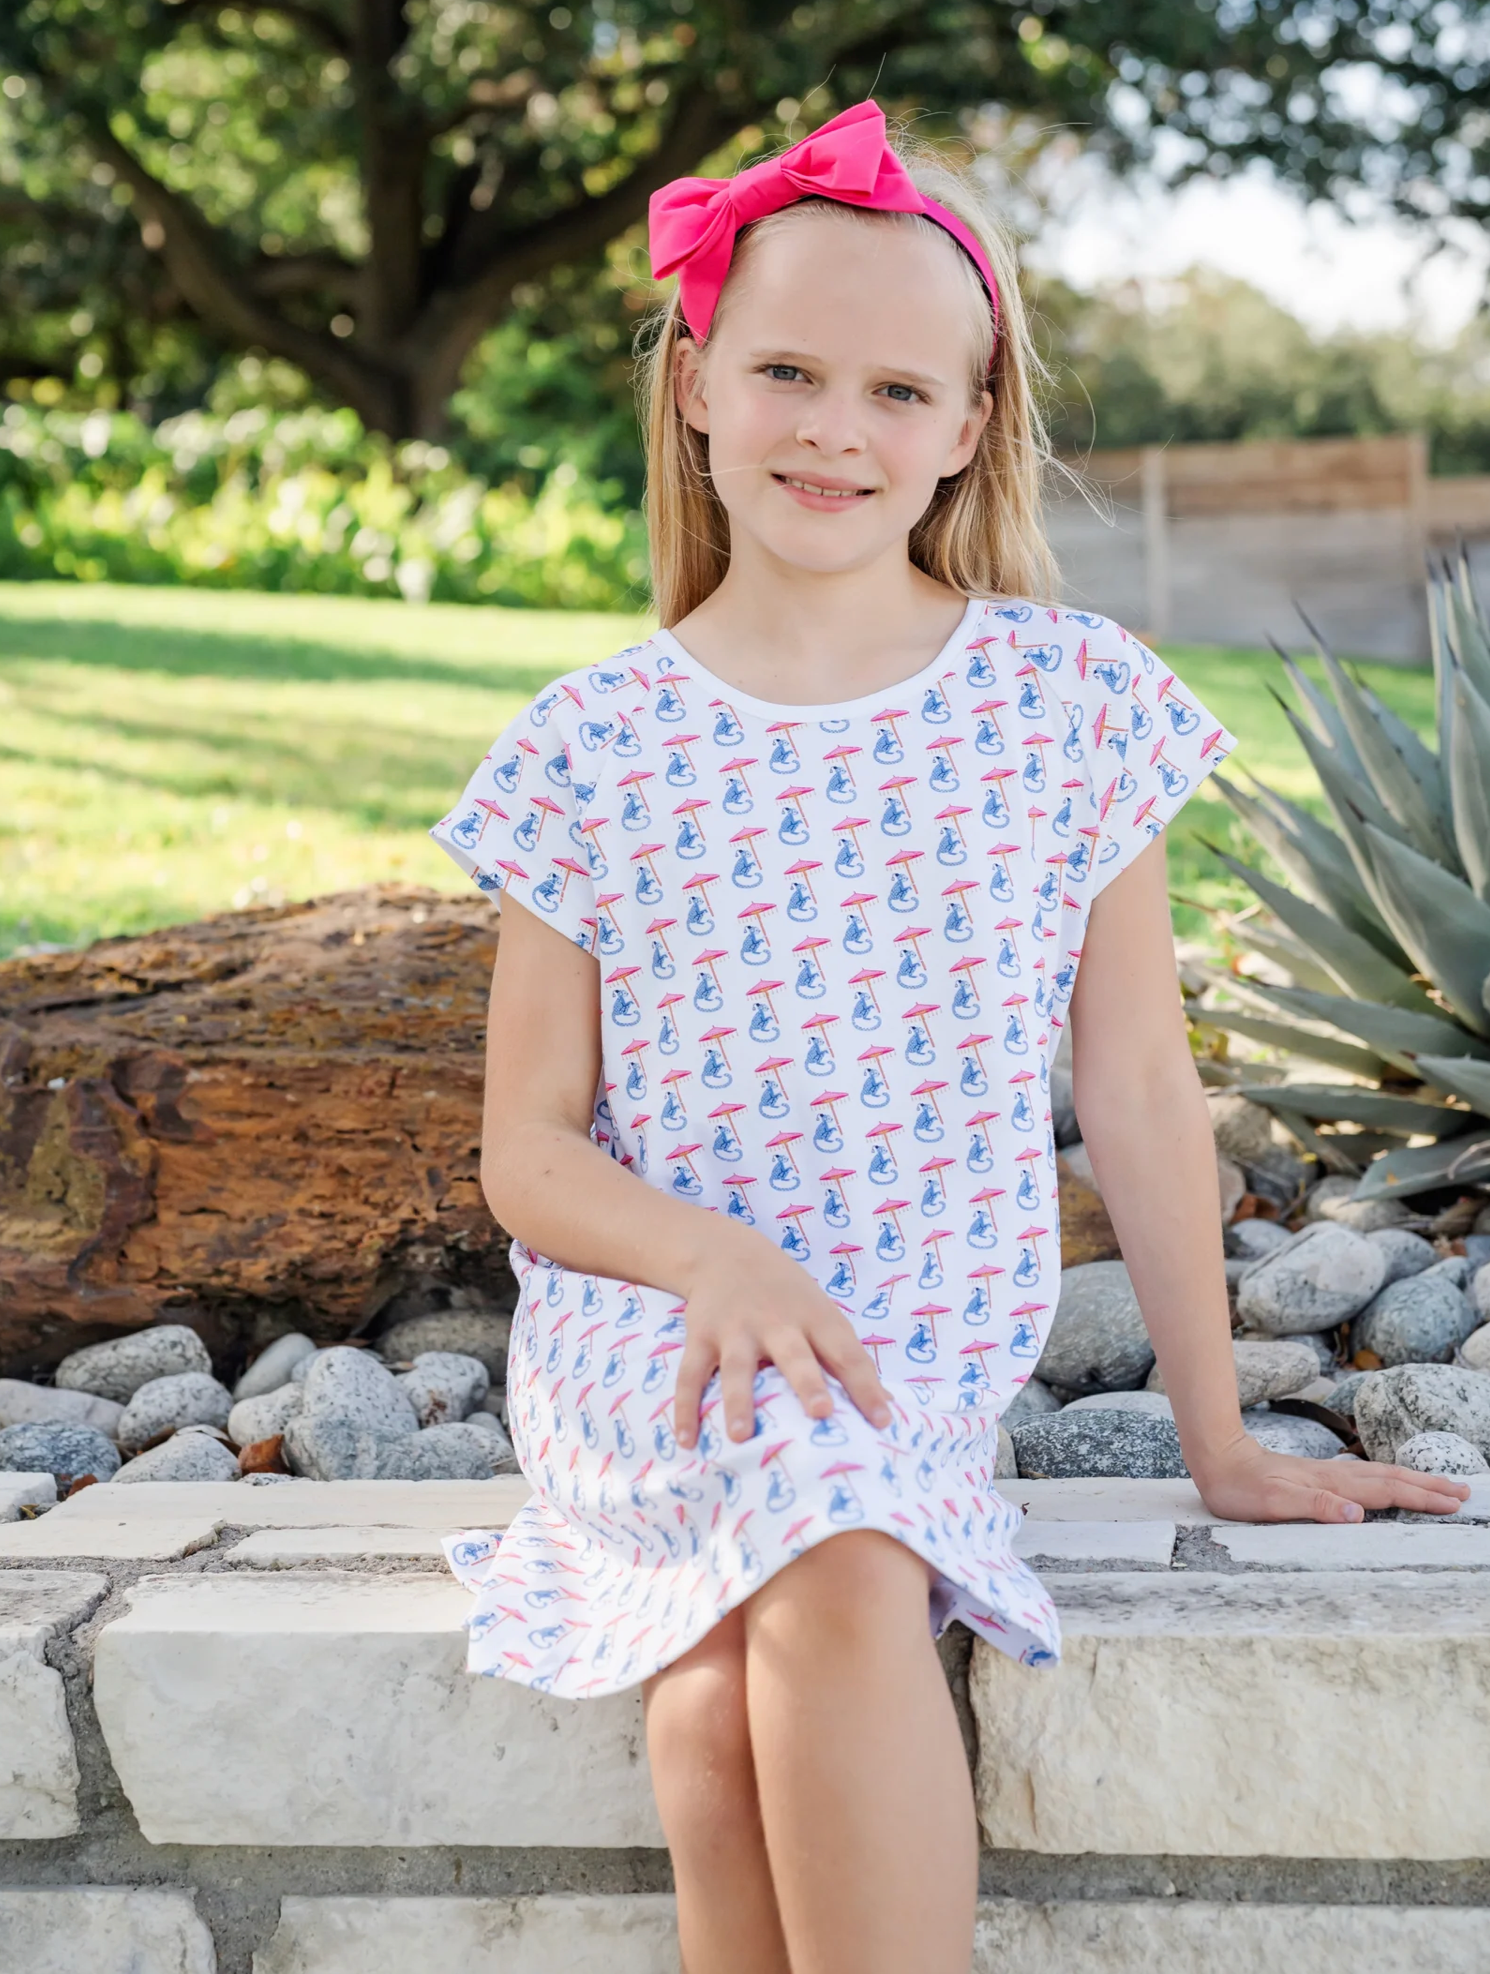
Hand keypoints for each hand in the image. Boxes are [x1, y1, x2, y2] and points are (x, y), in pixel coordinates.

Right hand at [672, 1230, 892, 1450]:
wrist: (726, 1253)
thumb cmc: (787, 1296)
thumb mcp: (821, 1314)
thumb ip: (846, 1358)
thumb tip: (886, 1410)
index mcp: (815, 1319)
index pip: (847, 1353)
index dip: (867, 1387)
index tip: (883, 1421)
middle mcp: (777, 1323)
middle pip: (794, 1355)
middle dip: (807, 1383)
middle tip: (820, 1413)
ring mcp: (736, 1330)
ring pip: (737, 1367)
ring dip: (738, 1401)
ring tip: (739, 1436)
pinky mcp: (701, 1336)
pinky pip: (691, 1375)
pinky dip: (686, 1407)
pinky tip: (687, 1439)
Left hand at [1192, 1429, 1471, 1524]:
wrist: (1217, 1457)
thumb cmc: (1240, 1487)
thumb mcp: (1272, 1502)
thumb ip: (1315, 1506)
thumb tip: (1358, 1515)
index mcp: (1330, 1484)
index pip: (1386, 1491)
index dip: (1420, 1498)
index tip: (1453, 1503)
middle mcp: (1334, 1476)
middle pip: (1391, 1480)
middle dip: (1428, 1487)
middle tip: (1464, 1493)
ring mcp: (1327, 1474)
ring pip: (1380, 1476)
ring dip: (1413, 1481)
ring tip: (1441, 1485)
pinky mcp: (1317, 1476)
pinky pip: (1365, 1478)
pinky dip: (1389, 1480)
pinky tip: (1391, 1483)